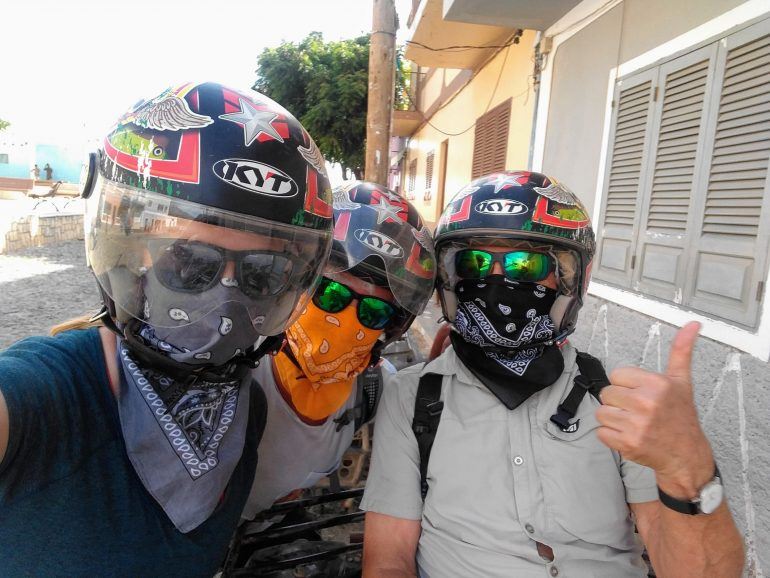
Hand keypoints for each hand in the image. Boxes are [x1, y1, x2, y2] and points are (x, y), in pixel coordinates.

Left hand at [595, 321, 714, 498]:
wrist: (686, 455)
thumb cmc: (680, 416)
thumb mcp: (682, 381)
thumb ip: (681, 351)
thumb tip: (693, 324)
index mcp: (656, 384)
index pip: (616, 375)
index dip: (627, 385)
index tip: (641, 394)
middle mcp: (646, 403)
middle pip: (606, 393)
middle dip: (619, 402)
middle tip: (637, 410)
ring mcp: (636, 425)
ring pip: (601, 413)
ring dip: (613, 419)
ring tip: (633, 423)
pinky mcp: (627, 443)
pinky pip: (601, 433)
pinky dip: (610, 436)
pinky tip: (628, 435)